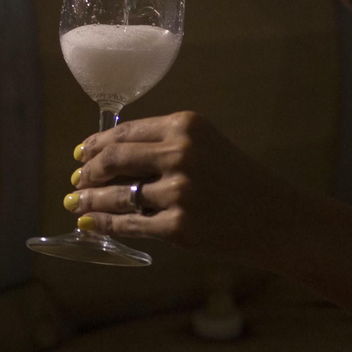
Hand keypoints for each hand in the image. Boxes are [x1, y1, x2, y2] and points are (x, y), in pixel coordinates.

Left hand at [64, 110, 305, 267]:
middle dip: (86, 172)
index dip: (94, 145)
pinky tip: (90, 225)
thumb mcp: (206, 146)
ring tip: (75, 205)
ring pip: (116, 196)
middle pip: (113, 160)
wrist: (276, 217)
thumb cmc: (239, 180)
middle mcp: (180, 153)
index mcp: (185, 125)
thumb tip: (109, 157)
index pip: (124, 132)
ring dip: (89, 201)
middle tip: (74, 181)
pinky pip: (128, 225)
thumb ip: (164, 146)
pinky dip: (103, 225)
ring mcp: (179, 192)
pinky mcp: (179, 227)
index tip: (79, 154)